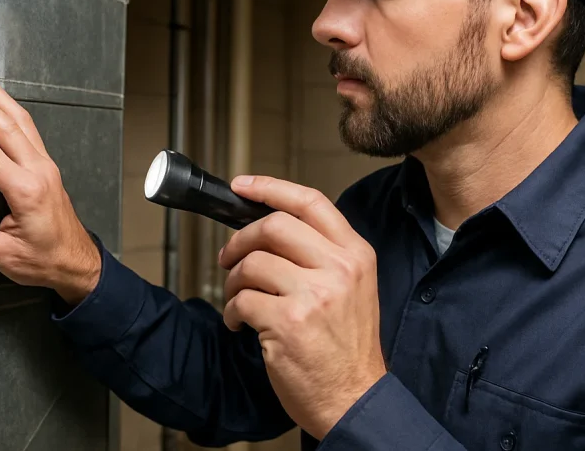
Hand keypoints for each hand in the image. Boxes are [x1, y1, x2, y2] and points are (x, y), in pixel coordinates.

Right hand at [0, 65, 100, 304]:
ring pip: (21, 120)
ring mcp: (45, 165)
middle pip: (7, 126)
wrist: (77, 261)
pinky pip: (28, 128)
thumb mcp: (6, 256)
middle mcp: (39, 171)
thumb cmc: (46, 259)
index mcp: (27, 191)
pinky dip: (11, 108)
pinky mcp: (45, 165)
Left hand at [219, 176, 386, 439]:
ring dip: (233, 280)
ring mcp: (313, 295)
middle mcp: (338, 269)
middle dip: (240, 239)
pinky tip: (239, 323)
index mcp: (356, 255)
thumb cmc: (348, 347)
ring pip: (252, 263)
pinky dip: (231, 310)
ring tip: (238, 298)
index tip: (242, 185)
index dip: (270, 187)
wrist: (355, 399)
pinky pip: (241, 300)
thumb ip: (322, 254)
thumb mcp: (354, 288)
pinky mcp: (287, 322)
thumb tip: (270, 227)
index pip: (311, 202)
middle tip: (229, 256)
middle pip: (273, 226)